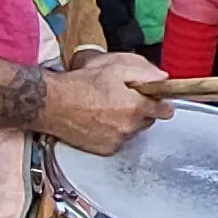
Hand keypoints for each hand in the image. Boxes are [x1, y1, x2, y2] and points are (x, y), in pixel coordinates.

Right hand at [34, 49, 170, 155]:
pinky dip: (113, 132)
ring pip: (132, 131)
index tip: (157, 100)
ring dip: (126, 121)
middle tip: (122, 98)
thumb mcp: (114, 67)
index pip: (165, 110)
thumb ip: (143, 72)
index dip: (161, 102)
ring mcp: (117, 140)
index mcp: (134, 107)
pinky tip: (99, 120)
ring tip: (106, 108)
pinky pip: (118, 140)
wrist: (53, 104)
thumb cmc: (80, 84)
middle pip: (148, 120)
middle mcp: (128, 127)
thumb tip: (162, 78)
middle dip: (140, 110)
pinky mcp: (105, 150)